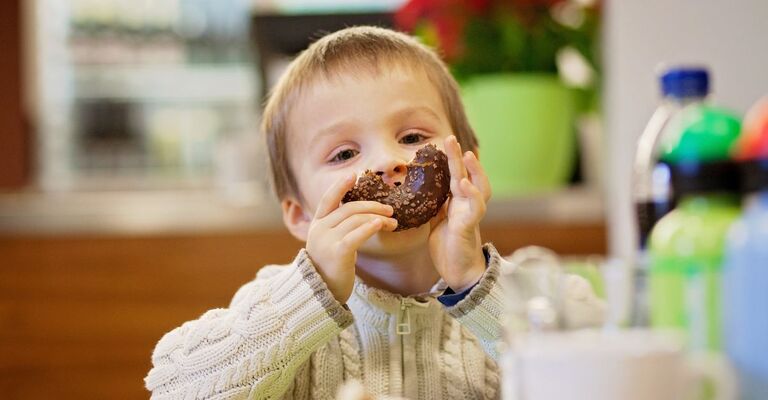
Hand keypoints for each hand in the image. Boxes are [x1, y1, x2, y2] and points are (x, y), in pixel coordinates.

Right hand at [306, 172, 398, 303]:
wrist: (321, 295)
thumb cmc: (331, 270)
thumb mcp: (330, 245)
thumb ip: (339, 230)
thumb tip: (364, 217)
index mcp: (317, 226)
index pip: (328, 200)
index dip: (341, 186)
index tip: (354, 175)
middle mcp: (319, 230)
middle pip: (350, 209)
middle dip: (373, 206)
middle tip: (390, 209)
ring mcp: (327, 240)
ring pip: (357, 219)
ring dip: (378, 218)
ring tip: (393, 223)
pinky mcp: (338, 251)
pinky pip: (357, 234)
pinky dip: (370, 226)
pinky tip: (380, 225)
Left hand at [429, 135, 491, 291]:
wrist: (459, 272)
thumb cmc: (449, 248)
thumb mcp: (436, 223)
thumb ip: (435, 207)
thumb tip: (421, 194)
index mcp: (457, 203)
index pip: (455, 177)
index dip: (451, 161)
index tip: (444, 144)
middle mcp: (466, 205)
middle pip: (466, 176)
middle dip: (458, 157)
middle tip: (450, 139)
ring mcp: (470, 215)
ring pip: (478, 188)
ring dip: (474, 171)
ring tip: (466, 154)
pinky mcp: (469, 227)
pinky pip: (475, 208)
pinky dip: (472, 195)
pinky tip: (466, 184)